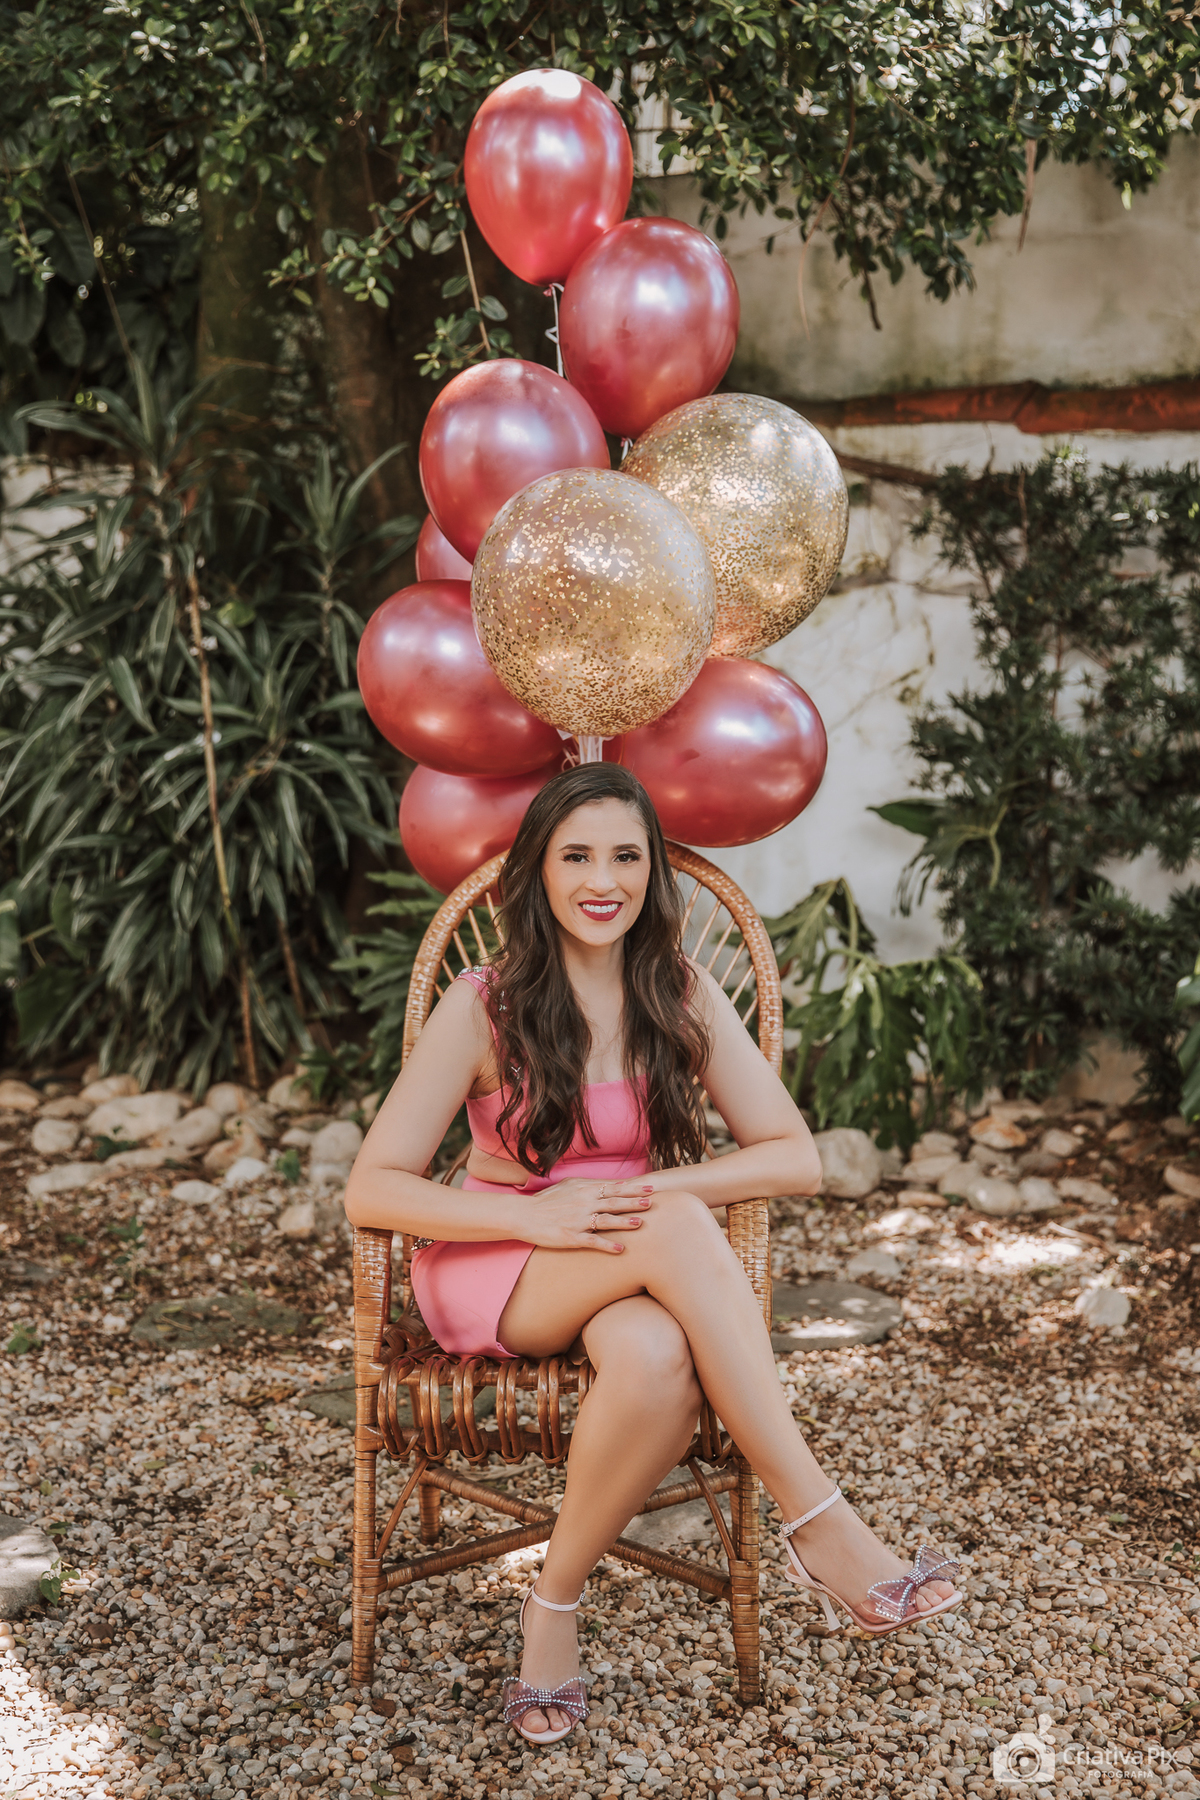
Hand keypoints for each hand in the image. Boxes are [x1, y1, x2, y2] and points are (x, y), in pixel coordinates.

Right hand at [516, 1177, 653, 1252]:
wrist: (524, 1215)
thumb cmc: (546, 1201)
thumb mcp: (568, 1186)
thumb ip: (589, 1185)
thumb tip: (608, 1185)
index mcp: (584, 1189)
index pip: (614, 1187)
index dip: (633, 1188)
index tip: (650, 1188)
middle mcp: (583, 1202)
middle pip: (613, 1201)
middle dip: (634, 1202)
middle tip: (651, 1202)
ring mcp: (578, 1220)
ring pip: (605, 1220)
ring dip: (623, 1222)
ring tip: (639, 1223)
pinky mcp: (571, 1237)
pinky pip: (592, 1241)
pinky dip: (607, 1245)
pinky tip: (620, 1249)